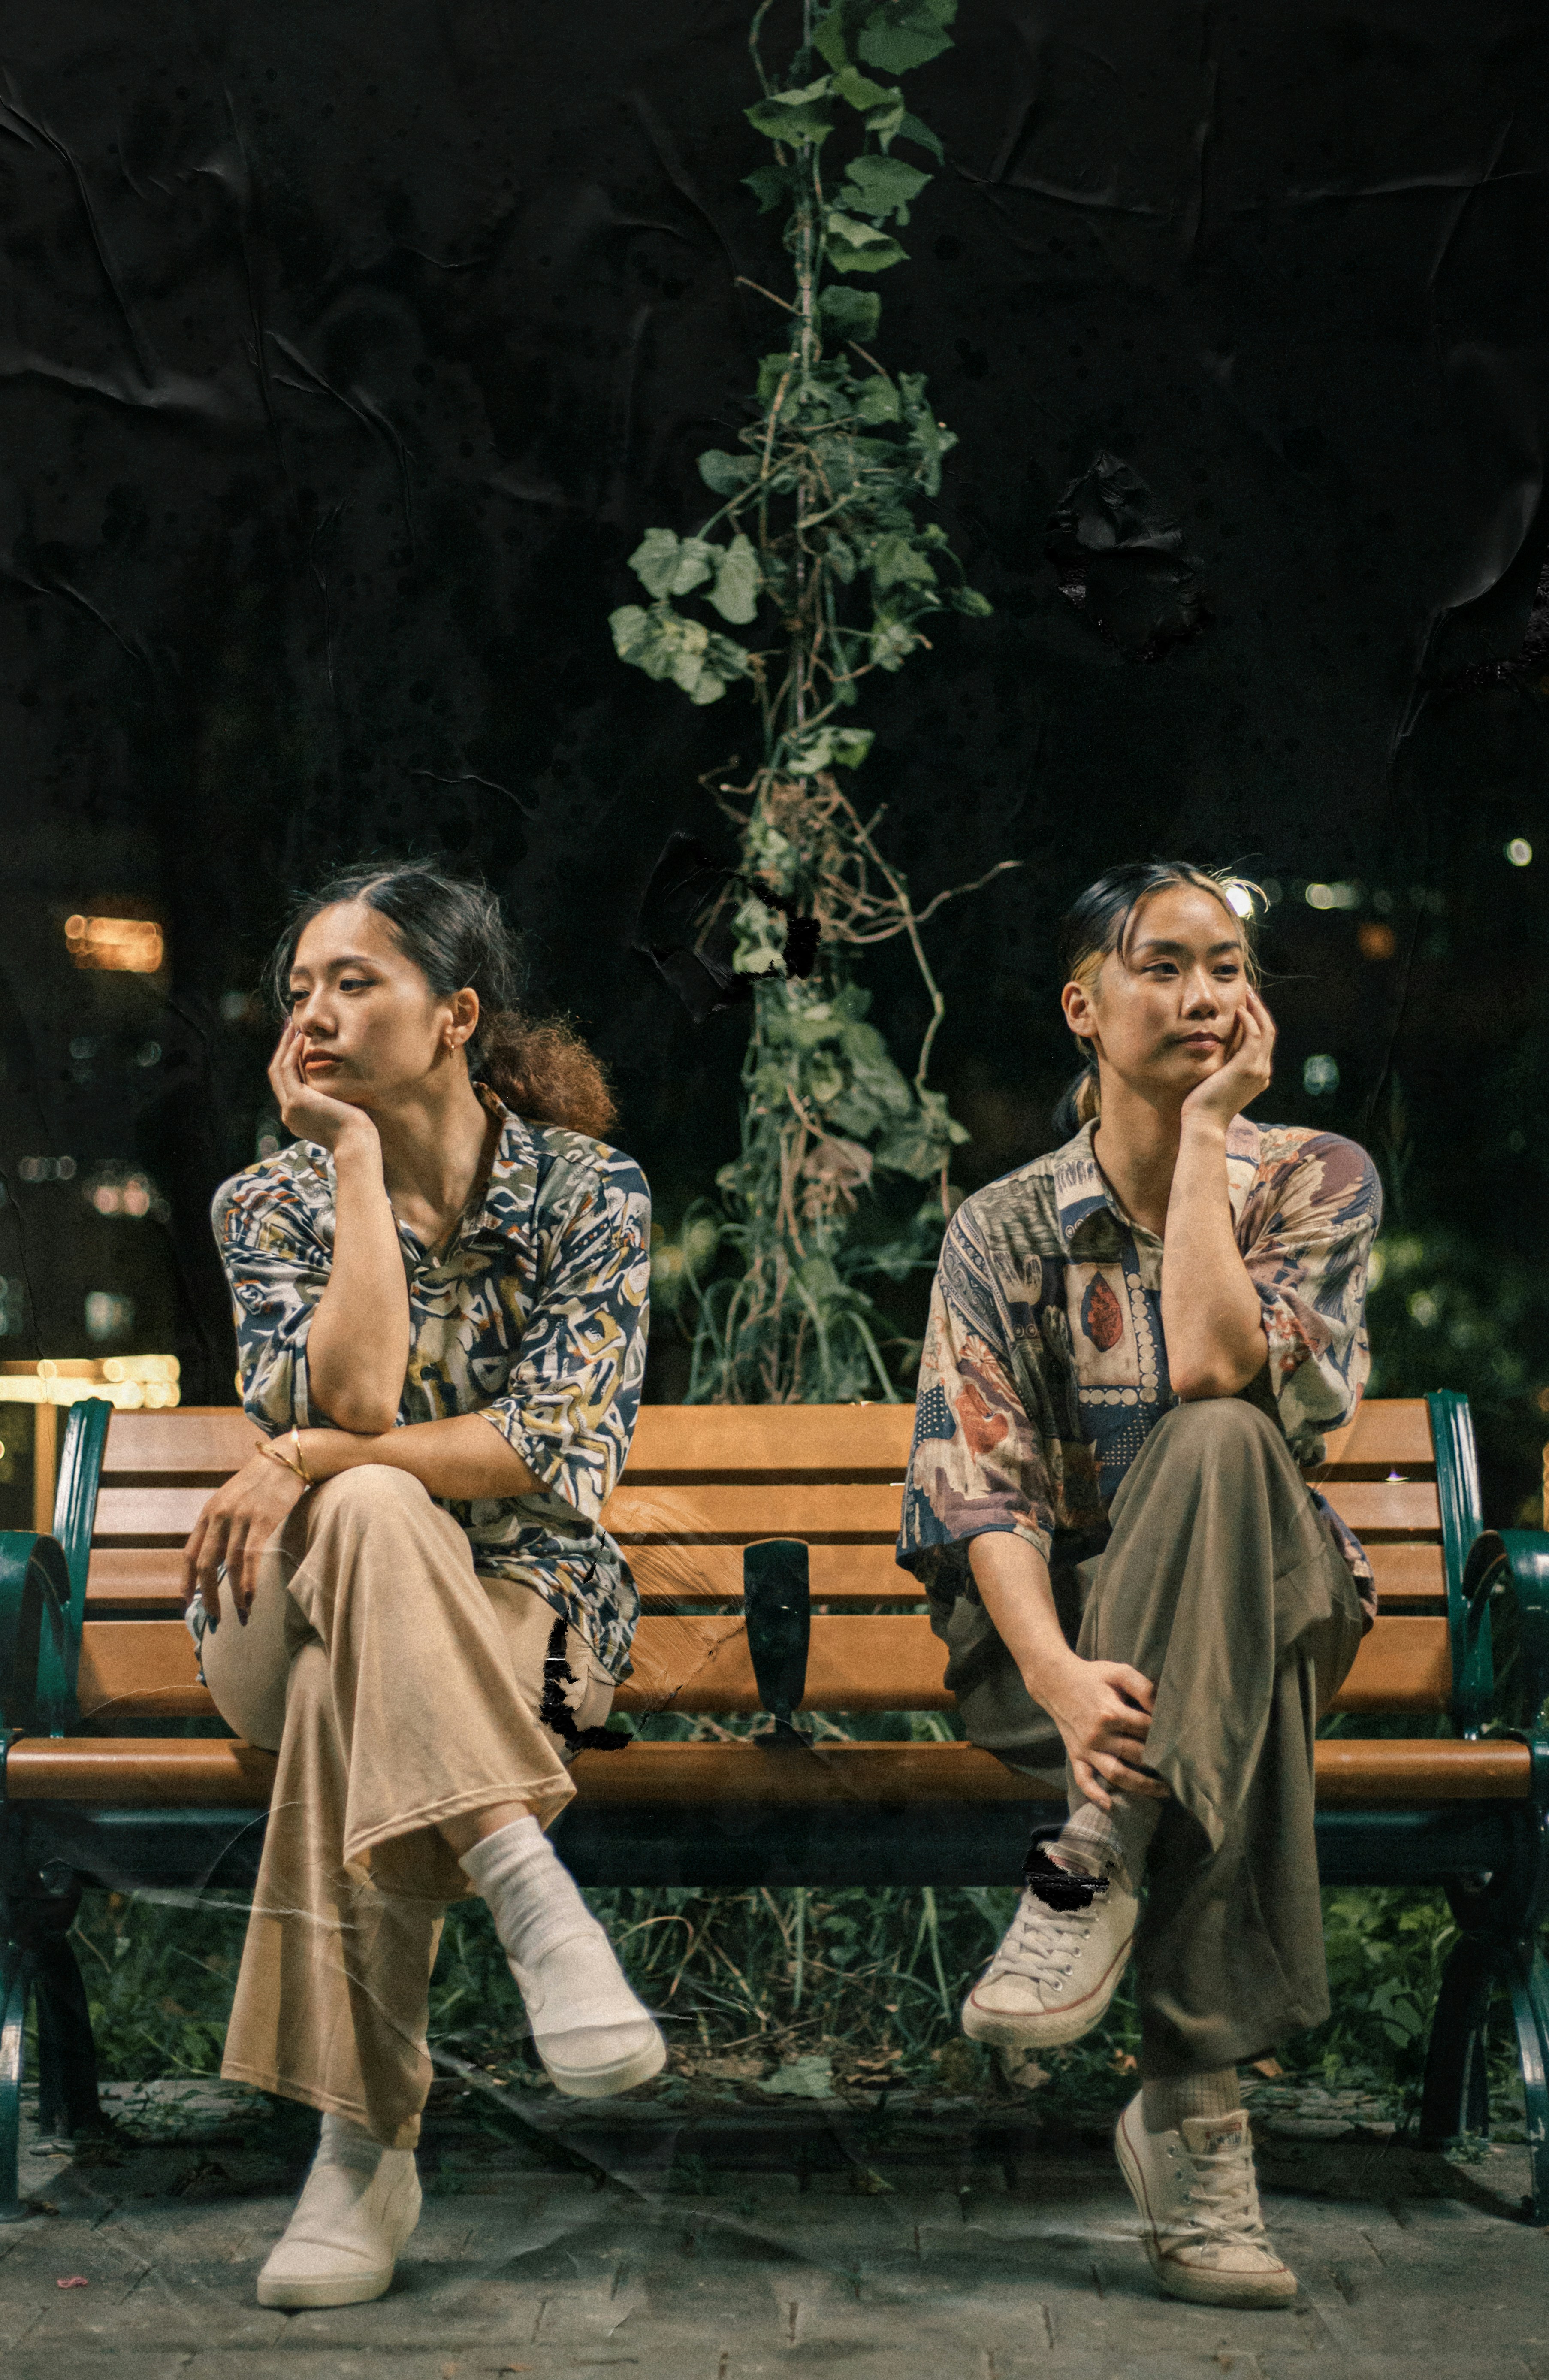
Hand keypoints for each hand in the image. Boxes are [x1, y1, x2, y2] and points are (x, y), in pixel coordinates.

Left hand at [182, 1449, 308, 1624]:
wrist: (288, 1458)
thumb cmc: (262, 1483)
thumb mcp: (233, 1500)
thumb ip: (222, 1525)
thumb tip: (217, 1558)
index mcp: (208, 1512)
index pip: (188, 1554)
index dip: (185, 1582)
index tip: (187, 1605)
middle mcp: (219, 1515)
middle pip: (204, 1565)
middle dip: (207, 1597)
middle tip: (214, 1620)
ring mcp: (239, 1517)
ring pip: (227, 1565)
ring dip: (232, 1595)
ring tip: (240, 1616)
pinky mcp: (262, 1519)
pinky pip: (250, 1558)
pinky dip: (248, 1582)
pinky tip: (250, 1598)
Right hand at [267, 1018, 378, 1155]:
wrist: (357, 1142)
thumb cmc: (357, 1128)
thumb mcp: (339, 1110)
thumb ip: (330, 1097)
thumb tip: (336, 1081)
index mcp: (297, 1117)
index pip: (287, 1085)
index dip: (289, 1061)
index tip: (296, 1043)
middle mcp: (289, 1114)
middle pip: (278, 1075)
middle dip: (282, 1050)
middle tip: (289, 1028)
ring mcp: (289, 1108)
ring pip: (279, 1070)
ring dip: (285, 1046)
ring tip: (292, 1026)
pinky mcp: (296, 1101)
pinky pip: (288, 1069)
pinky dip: (292, 1051)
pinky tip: (300, 1037)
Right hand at [1037, 1652, 1166, 1812]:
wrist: (1055, 1681)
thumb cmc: (1093, 1676)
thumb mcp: (1119, 1672)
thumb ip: (1144, 1688)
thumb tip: (1163, 1708)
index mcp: (1111, 1713)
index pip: (1147, 1730)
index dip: (1166, 1735)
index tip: (1182, 1741)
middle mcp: (1099, 1735)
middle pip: (1137, 1755)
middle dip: (1161, 1763)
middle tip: (1181, 1768)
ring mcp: (1086, 1749)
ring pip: (1116, 1774)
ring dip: (1141, 1786)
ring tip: (1164, 1791)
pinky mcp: (1075, 1756)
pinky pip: (1083, 1779)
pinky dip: (1094, 1795)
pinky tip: (1110, 1805)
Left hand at [1180, 985, 1275, 1129]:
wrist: (1203, 1123)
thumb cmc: (1203, 1105)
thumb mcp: (1217, 1080)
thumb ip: (1223, 1064)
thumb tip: (1216, 1046)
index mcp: (1257, 1076)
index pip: (1262, 1042)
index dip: (1256, 1021)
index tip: (1244, 1005)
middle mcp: (1262, 1072)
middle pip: (1268, 1033)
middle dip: (1259, 1010)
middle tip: (1249, 992)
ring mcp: (1258, 1070)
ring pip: (1265, 1030)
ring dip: (1257, 1009)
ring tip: (1246, 993)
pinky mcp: (1248, 1067)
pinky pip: (1254, 1036)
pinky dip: (1249, 1020)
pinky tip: (1238, 1009)